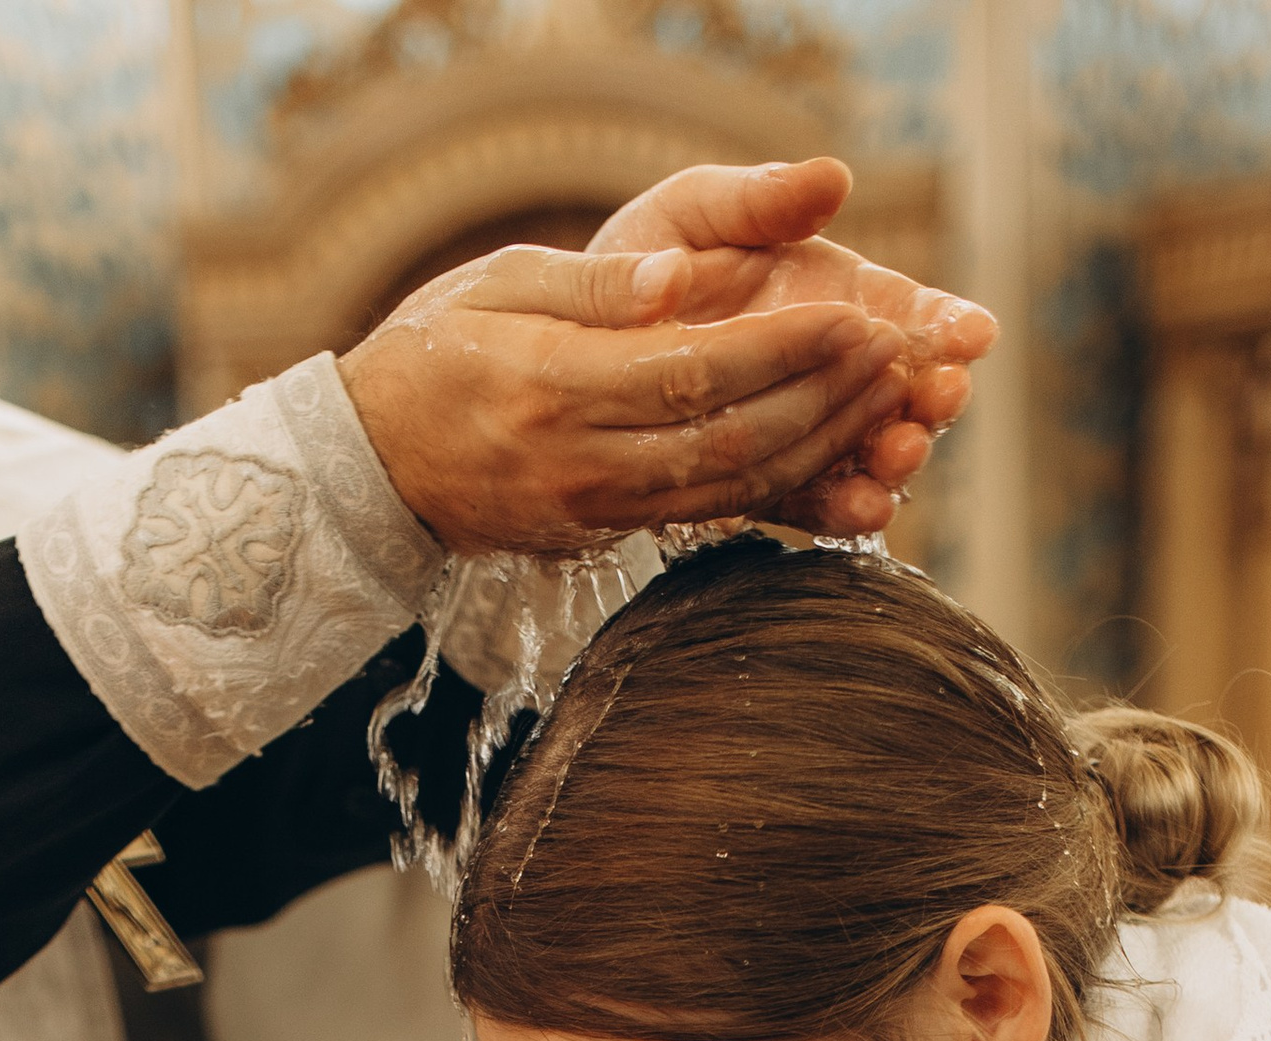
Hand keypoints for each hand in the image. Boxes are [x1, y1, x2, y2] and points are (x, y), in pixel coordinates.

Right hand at [341, 234, 917, 555]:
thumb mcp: (499, 283)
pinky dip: (781, 485)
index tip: (856, 318)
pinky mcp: (606, 534)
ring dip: (819, 446)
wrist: (374, 465)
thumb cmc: (436, 352)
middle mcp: (582, 461)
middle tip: (896, 355)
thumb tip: (682, 276)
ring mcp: (595, 508)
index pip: (695, 371)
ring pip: (730, 486)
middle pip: (730, 438)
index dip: (786, 350)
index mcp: (555, 386)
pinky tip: (833, 449)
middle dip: (825, 399)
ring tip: (886, 399)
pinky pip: (709, 514)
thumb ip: (595, 282)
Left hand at [591, 157, 995, 536]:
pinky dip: (842, 508)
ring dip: (895, 456)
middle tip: (940, 395)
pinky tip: (865, 509)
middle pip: (905, 391)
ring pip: (868, 451)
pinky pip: (812, 501)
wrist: (575, 340)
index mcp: (836, 298)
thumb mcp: (697, 211)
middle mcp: (831, 370)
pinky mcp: (764, 481)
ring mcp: (803, 430)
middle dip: (930, 397)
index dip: (947, 323)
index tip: (972, 332)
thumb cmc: (647, 255)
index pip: (911, 314)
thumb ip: (762, 200)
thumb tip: (832, 179)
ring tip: (900, 453)